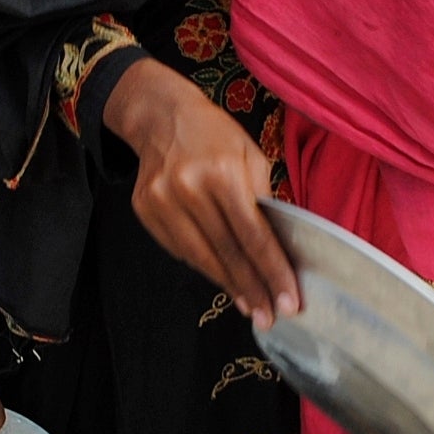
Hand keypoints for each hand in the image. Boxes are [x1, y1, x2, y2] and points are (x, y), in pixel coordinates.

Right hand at [101, 59, 299, 321]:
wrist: (161, 116)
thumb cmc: (215, 135)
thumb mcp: (250, 156)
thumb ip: (264, 201)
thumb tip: (279, 248)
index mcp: (223, 171)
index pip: (253, 235)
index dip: (273, 272)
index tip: (289, 302)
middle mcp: (188, 187)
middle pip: (227, 252)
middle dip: (253, 289)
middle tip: (270, 317)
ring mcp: (161, 200)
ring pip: (201, 257)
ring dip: (229, 285)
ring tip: (251, 306)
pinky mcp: (144, 210)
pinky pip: (180, 250)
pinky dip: (205, 266)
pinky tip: (223, 278)